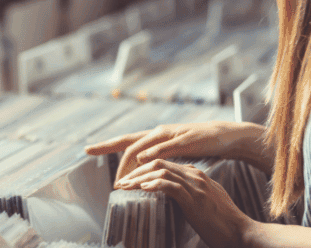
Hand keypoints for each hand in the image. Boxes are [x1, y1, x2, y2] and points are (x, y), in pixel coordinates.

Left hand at [85, 121, 248, 182]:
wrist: (224, 135)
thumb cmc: (196, 143)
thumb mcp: (172, 151)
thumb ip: (156, 156)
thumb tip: (138, 165)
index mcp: (153, 135)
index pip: (125, 141)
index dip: (105, 145)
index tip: (87, 150)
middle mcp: (157, 132)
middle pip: (128, 143)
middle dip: (113, 156)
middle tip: (108, 177)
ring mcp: (170, 135)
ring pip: (144, 146)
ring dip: (130, 161)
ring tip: (123, 177)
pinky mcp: (184, 140)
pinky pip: (166, 147)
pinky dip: (154, 152)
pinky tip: (143, 159)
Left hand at [117, 159, 253, 247]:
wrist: (242, 232)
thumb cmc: (222, 222)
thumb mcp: (203, 202)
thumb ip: (189, 194)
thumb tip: (171, 196)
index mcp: (195, 175)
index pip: (163, 164)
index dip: (142, 170)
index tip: (128, 180)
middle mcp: (194, 175)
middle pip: (157, 163)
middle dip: (135, 171)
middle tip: (120, 183)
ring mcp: (195, 185)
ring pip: (160, 171)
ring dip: (138, 178)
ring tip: (124, 186)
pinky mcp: (195, 198)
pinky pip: (169, 185)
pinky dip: (153, 185)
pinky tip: (142, 189)